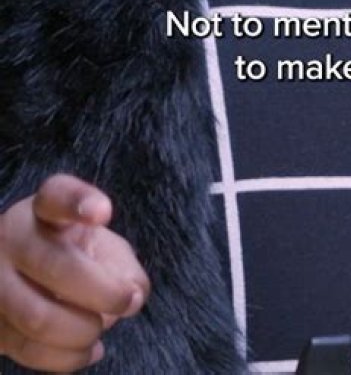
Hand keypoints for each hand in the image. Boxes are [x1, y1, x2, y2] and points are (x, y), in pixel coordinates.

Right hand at [0, 174, 150, 370]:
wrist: (15, 277)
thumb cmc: (67, 256)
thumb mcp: (96, 244)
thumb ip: (121, 262)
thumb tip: (134, 293)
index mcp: (41, 210)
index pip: (56, 197)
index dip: (79, 202)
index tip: (103, 212)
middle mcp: (11, 240)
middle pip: (56, 266)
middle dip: (103, 291)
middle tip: (128, 301)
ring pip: (39, 317)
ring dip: (83, 330)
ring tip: (101, 328)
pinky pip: (30, 351)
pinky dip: (67, 358)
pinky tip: (88, 349)